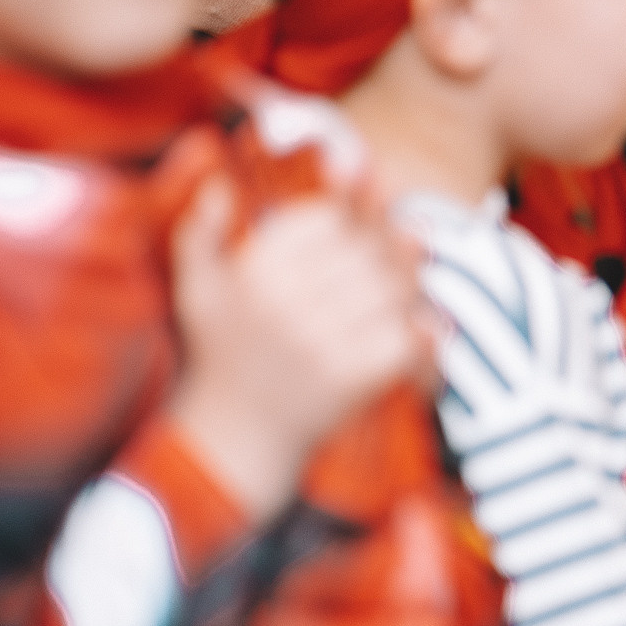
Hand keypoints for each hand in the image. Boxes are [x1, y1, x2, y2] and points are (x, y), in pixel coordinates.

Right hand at [168, 173, 433, 521]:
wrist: (233, 442)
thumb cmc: (220, 359)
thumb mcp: (196, 291)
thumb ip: (201, 231)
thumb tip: (220, 182)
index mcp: (256, 272)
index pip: (328, 218)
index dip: (359, 205)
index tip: (377, 195)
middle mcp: (287, 301)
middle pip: (369, 250)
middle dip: (396, 246)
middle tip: (417, 241)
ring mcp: (320, 340)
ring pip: (394, 290)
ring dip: (414, 286)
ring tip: (420, 286)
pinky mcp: (350, 378)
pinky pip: (405, 339)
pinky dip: (423, 335)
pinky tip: (429, 331)